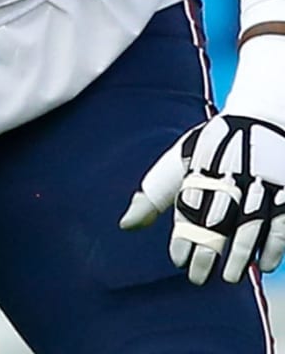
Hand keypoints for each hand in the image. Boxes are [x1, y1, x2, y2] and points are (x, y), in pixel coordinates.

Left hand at [120, 113, 284, 284]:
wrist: (260, 117)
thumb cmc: (211, 148)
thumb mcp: (179, 160)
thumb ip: (154, 194)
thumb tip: (125, 225)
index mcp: (200, 167)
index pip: (189, 207)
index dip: (183, 235)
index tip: (177, 260)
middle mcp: (229, 176)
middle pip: (217, 220)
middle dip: (207, 251)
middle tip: (197, 278)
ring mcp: (259, 184)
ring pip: (249, 226)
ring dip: (239, 256)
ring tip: (227, 278)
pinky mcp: (284, 192)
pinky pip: (280, 224)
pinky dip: (273, 247)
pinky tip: (263, 265)